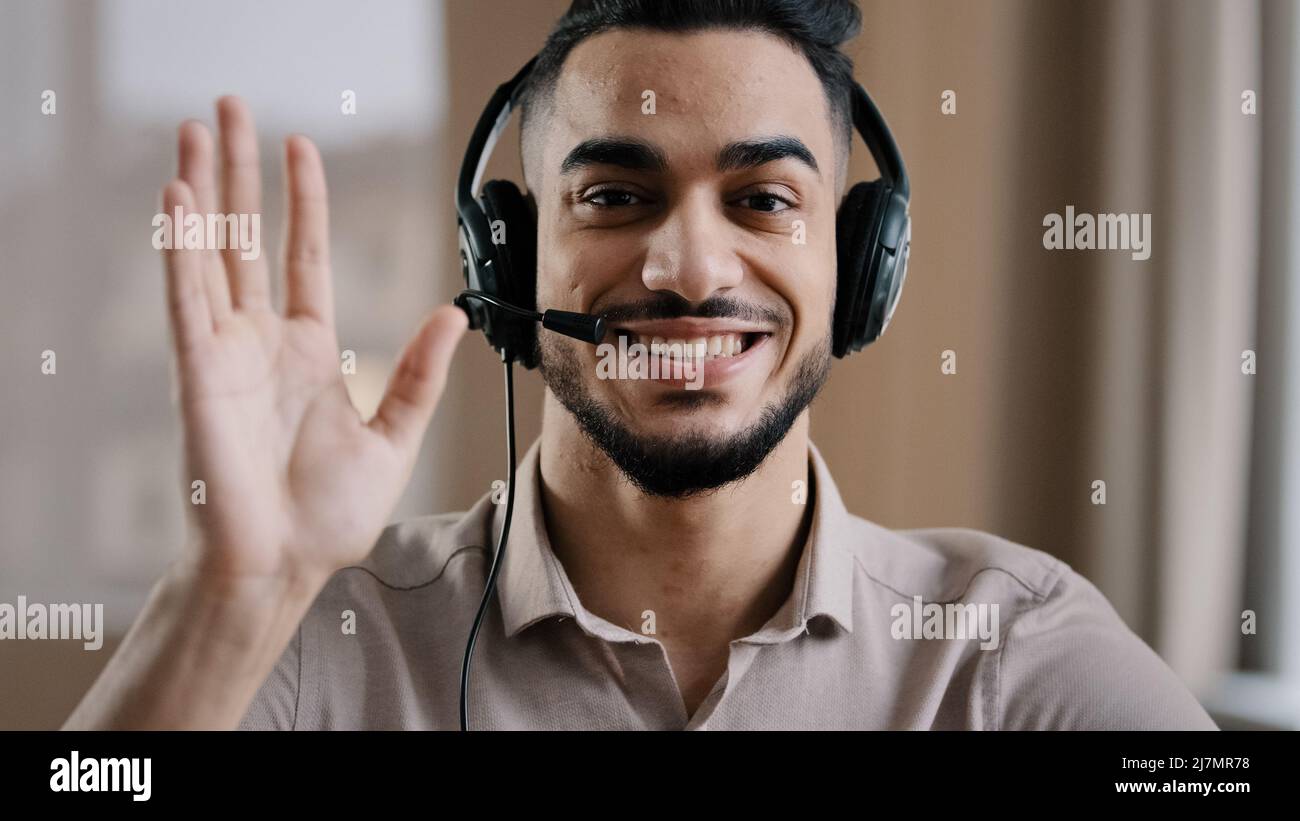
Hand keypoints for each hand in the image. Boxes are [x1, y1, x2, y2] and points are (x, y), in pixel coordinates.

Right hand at [161, 96, 465, 589]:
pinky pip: (186, 298)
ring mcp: (226, 351)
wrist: (285, 562)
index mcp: (309, 350)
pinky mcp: (198, 372)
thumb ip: (419, 375)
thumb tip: (454, 316)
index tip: (302, 147)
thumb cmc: (328, 513)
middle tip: (228, 108)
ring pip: (211, 252)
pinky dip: (181, 248)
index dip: (303, 200)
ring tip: (196, 127)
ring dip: (204, 189)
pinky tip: (179, 198)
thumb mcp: (393, 436)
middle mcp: (262, 340)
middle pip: (247, 237)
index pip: (303, 256)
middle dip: (240, 172)